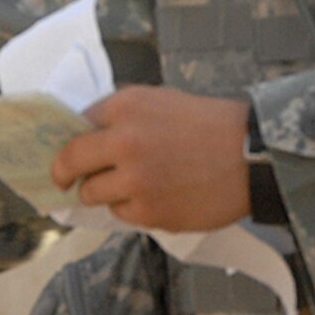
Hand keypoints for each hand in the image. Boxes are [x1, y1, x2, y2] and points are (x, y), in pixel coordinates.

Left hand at [51, 85, 250, 231]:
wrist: (252, 155)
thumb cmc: (209, 124)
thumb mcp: (161, 100)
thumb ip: (123, 116)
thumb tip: (88, 135)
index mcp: (125, 107)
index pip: (77, 125)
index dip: (72, 139)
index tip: (67, 151)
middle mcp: (123, 142)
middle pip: (70, 162)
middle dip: (62, 173)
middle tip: (62, 181)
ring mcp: (135, 181)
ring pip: (92, 194)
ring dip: (100, 192)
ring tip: (124, 188)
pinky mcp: (149, 212)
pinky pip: (121, 214)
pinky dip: (130, 208)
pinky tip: (153, 197)